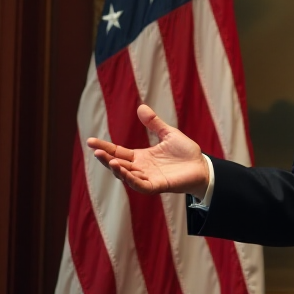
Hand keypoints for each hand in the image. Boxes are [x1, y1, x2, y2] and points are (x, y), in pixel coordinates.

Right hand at [89, 104, 208, 197]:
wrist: (203, 167)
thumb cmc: (186, 153)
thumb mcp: (169, 134)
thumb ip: (154, 123)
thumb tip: (141, 107)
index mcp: (141, 157)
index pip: (117, 152)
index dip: (105, 147)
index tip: (90, 141)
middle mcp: (141, 168)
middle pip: (118, 164)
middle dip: (106, 158)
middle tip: (96, 150)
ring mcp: (148, 178)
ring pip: (127, 176)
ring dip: (117, 169)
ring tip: (109, 160)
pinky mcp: (158, 186)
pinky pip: (141, 185)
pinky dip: (131, 179)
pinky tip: (124, 171)